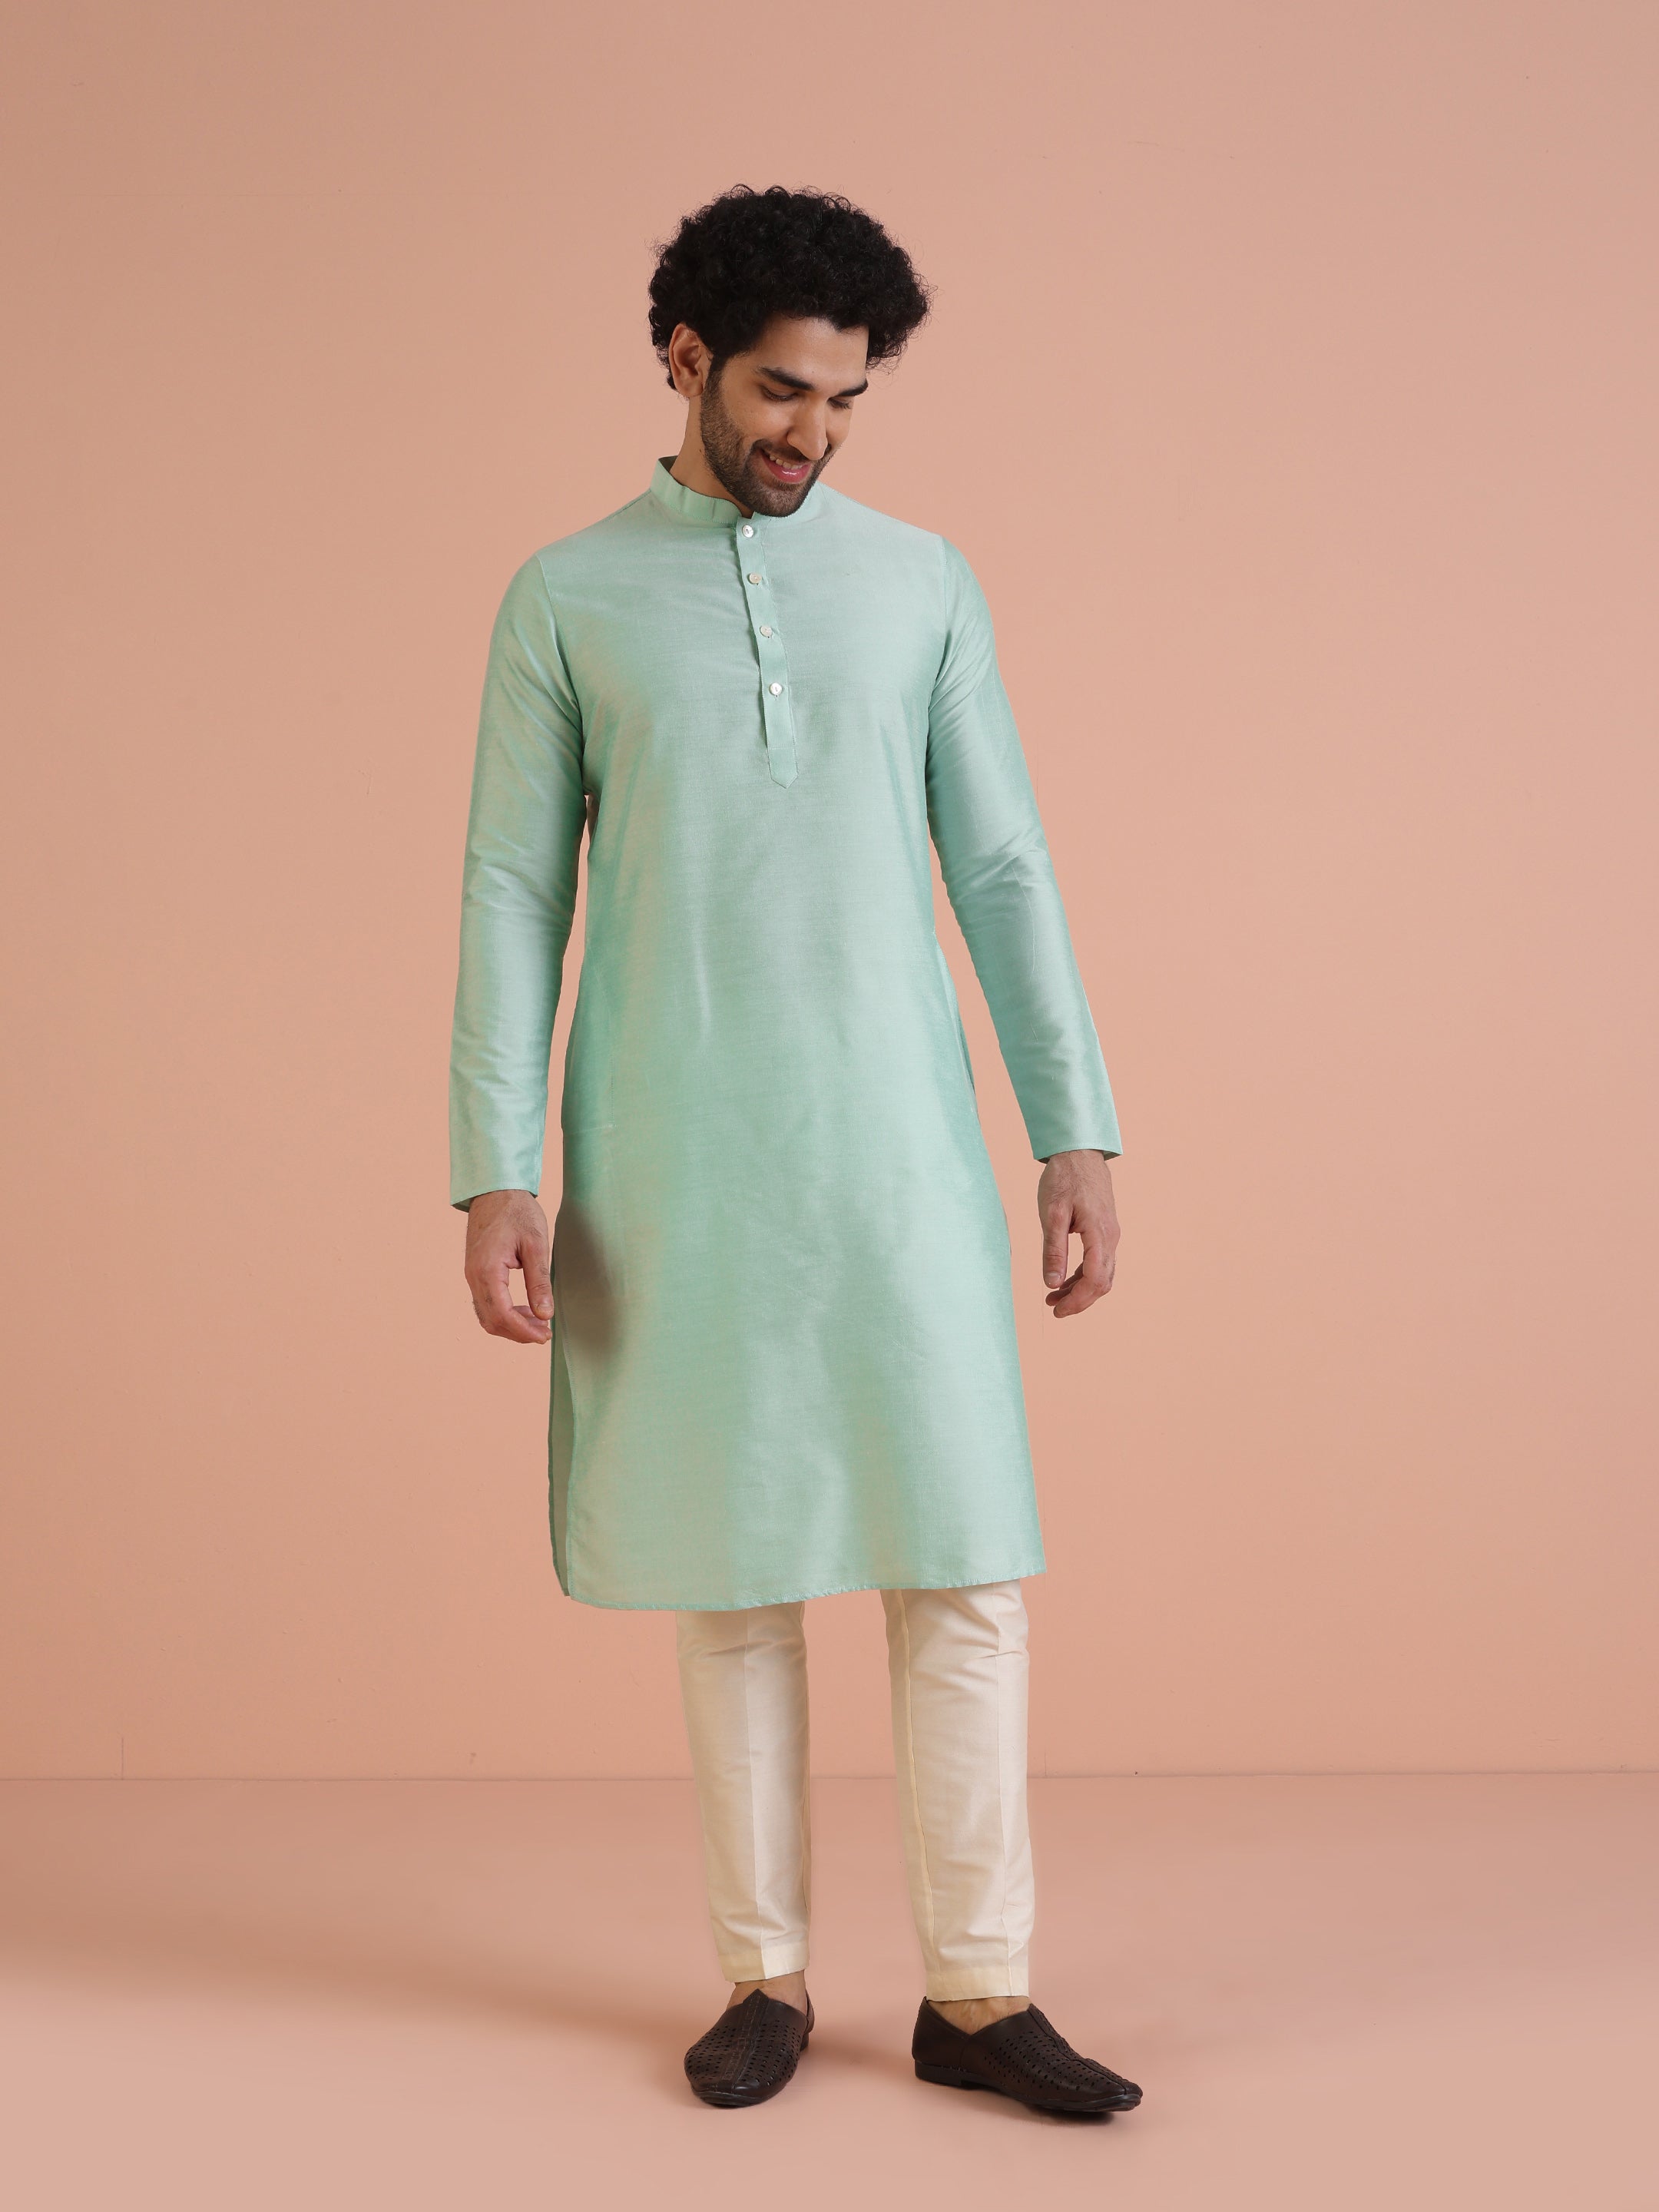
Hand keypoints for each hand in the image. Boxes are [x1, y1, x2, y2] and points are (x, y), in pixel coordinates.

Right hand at [463, 1188, 553, 1343]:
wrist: (496, 1191)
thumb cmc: (517, 1212)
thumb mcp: (536, 1244)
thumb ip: (539, 1280)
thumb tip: (544, 1314)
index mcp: (487, 1270)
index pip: (502, 1314)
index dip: (524, 1331)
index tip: (545, 1335)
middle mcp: (473, 1276)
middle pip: (491, 1320)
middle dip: (518, 1333)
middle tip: (545, 1333)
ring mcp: (471, 1275)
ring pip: (486, 1315)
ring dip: (511, 1325)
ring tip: (538, 1322)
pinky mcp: (475, 1273)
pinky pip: (485, 1303)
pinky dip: (503, 1313)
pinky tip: (524, 1310)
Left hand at [1037, 1151, 1118, 1317]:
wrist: (1079, 1152)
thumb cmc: (1064, 1178)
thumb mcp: (1052, 1213)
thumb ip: (1053, 1250)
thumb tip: (1052, 1283)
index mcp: (1100, 1234)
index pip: (1094, 1280)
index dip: (1077, 1301)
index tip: (1057, 1310)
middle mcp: (1111, 1237)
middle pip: (1102, 1282)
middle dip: (1079, 1300)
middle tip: (1053, 1307)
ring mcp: (1110, 1234)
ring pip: (1102, 1273)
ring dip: (1080, 1289)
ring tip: (1053, 1295)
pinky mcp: (1105, 1230)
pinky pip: (1099, 1261)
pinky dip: (1083, 1275)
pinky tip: (1064, 1278)